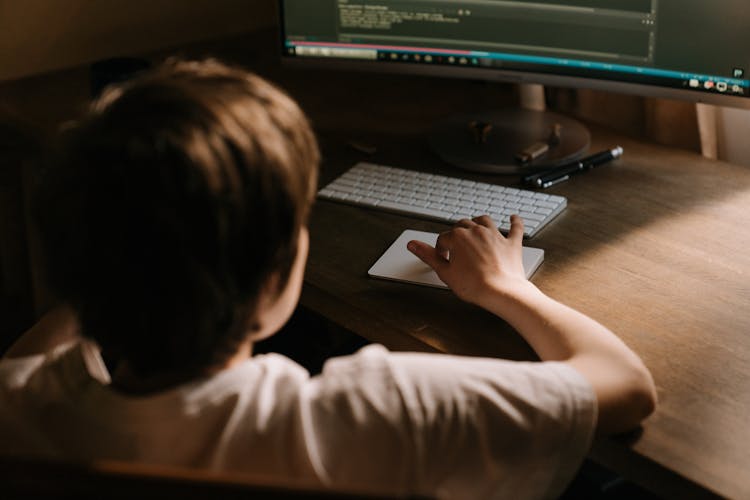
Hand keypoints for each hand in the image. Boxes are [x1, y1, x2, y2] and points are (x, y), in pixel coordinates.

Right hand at [407, 215, 528, 306]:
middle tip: (455, 247)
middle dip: (457, 234)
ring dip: (478, 222)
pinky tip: (513, 217)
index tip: (443, 258)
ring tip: (475, 227)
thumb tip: (413, 244)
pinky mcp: (511, 243)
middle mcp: (476, 231)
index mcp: (458, 237)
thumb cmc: (474, 285)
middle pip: (462, 224)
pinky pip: (515, 228)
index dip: (440, 249)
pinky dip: (515, 222)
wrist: (502, 292)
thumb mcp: (445, 272)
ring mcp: (495, 235)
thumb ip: (428, 255)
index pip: (443, 238)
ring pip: (484, 220)